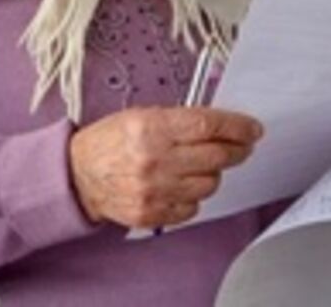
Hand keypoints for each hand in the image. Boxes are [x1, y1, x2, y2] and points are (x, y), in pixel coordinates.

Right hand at [68, 106, 262, 229]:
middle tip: (241, 146)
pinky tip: (181, 184)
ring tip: (198, 165)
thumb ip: (178, 120)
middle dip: (236, 150)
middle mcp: (154, 160)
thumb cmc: (110, 142)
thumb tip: (219, 125)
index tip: (252, 128)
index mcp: (150, 127)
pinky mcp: (153, 215)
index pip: (207, 126)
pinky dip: (193, 196)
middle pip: (216, 156)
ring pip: (210, 184)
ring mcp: (154, 191)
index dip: (237, 126)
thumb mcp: (140, 115)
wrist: (78, 176)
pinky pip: (193, 207)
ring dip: (212, 173)